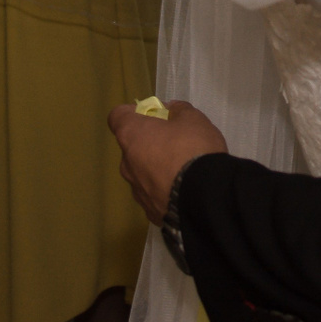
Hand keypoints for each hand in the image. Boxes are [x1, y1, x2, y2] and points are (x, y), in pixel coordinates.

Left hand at [108, 100, 227, 223]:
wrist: (204, 198)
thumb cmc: (193, 149)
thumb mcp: (193, 118)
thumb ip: (178, 110)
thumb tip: (170, 111)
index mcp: (131, 135)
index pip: (117, 116)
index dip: (133, 112)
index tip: (153, 114)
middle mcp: (126, 163)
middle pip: (131, 146)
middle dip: (149, 142)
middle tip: (175, 142)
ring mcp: (136, 190)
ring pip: (141, 172)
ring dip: (155, 168)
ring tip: (182, 170)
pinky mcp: (149, 211)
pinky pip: (153, 193)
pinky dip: (164, 189)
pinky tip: (183, 189)